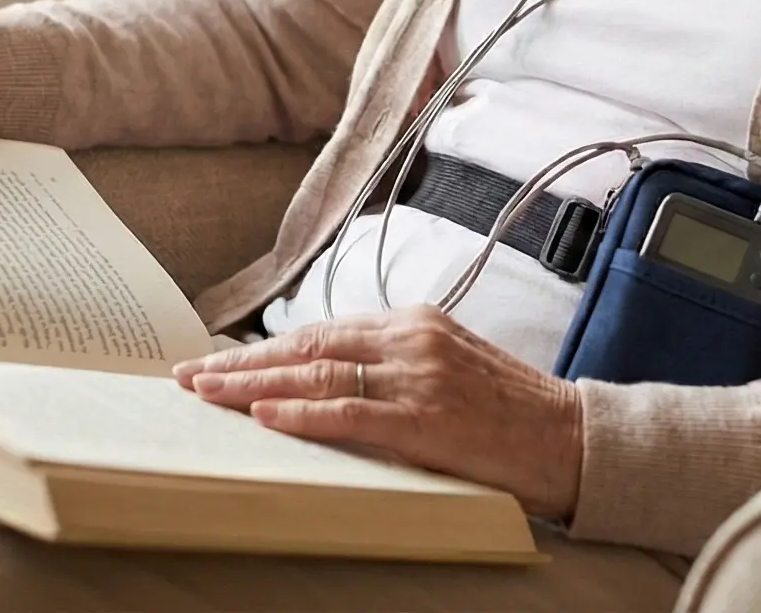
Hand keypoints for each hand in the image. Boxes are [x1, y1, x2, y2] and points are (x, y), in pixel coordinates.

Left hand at [172, 306, 583, 520]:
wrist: (571, 438)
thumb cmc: (512, 413)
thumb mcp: (450, 369)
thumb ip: (395, 366)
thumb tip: (330, 380)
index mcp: (413, 323)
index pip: (322, 330)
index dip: (266, 347)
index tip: (220, 359)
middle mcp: (409, 338)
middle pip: (307, 343)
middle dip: (241, 361)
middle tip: (190, 375)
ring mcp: (416, 375)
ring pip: (316, 371)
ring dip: (252, 384)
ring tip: (206, 393)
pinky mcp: (424, 417)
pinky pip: (347, 411)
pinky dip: (300, 411)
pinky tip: (263, 414)